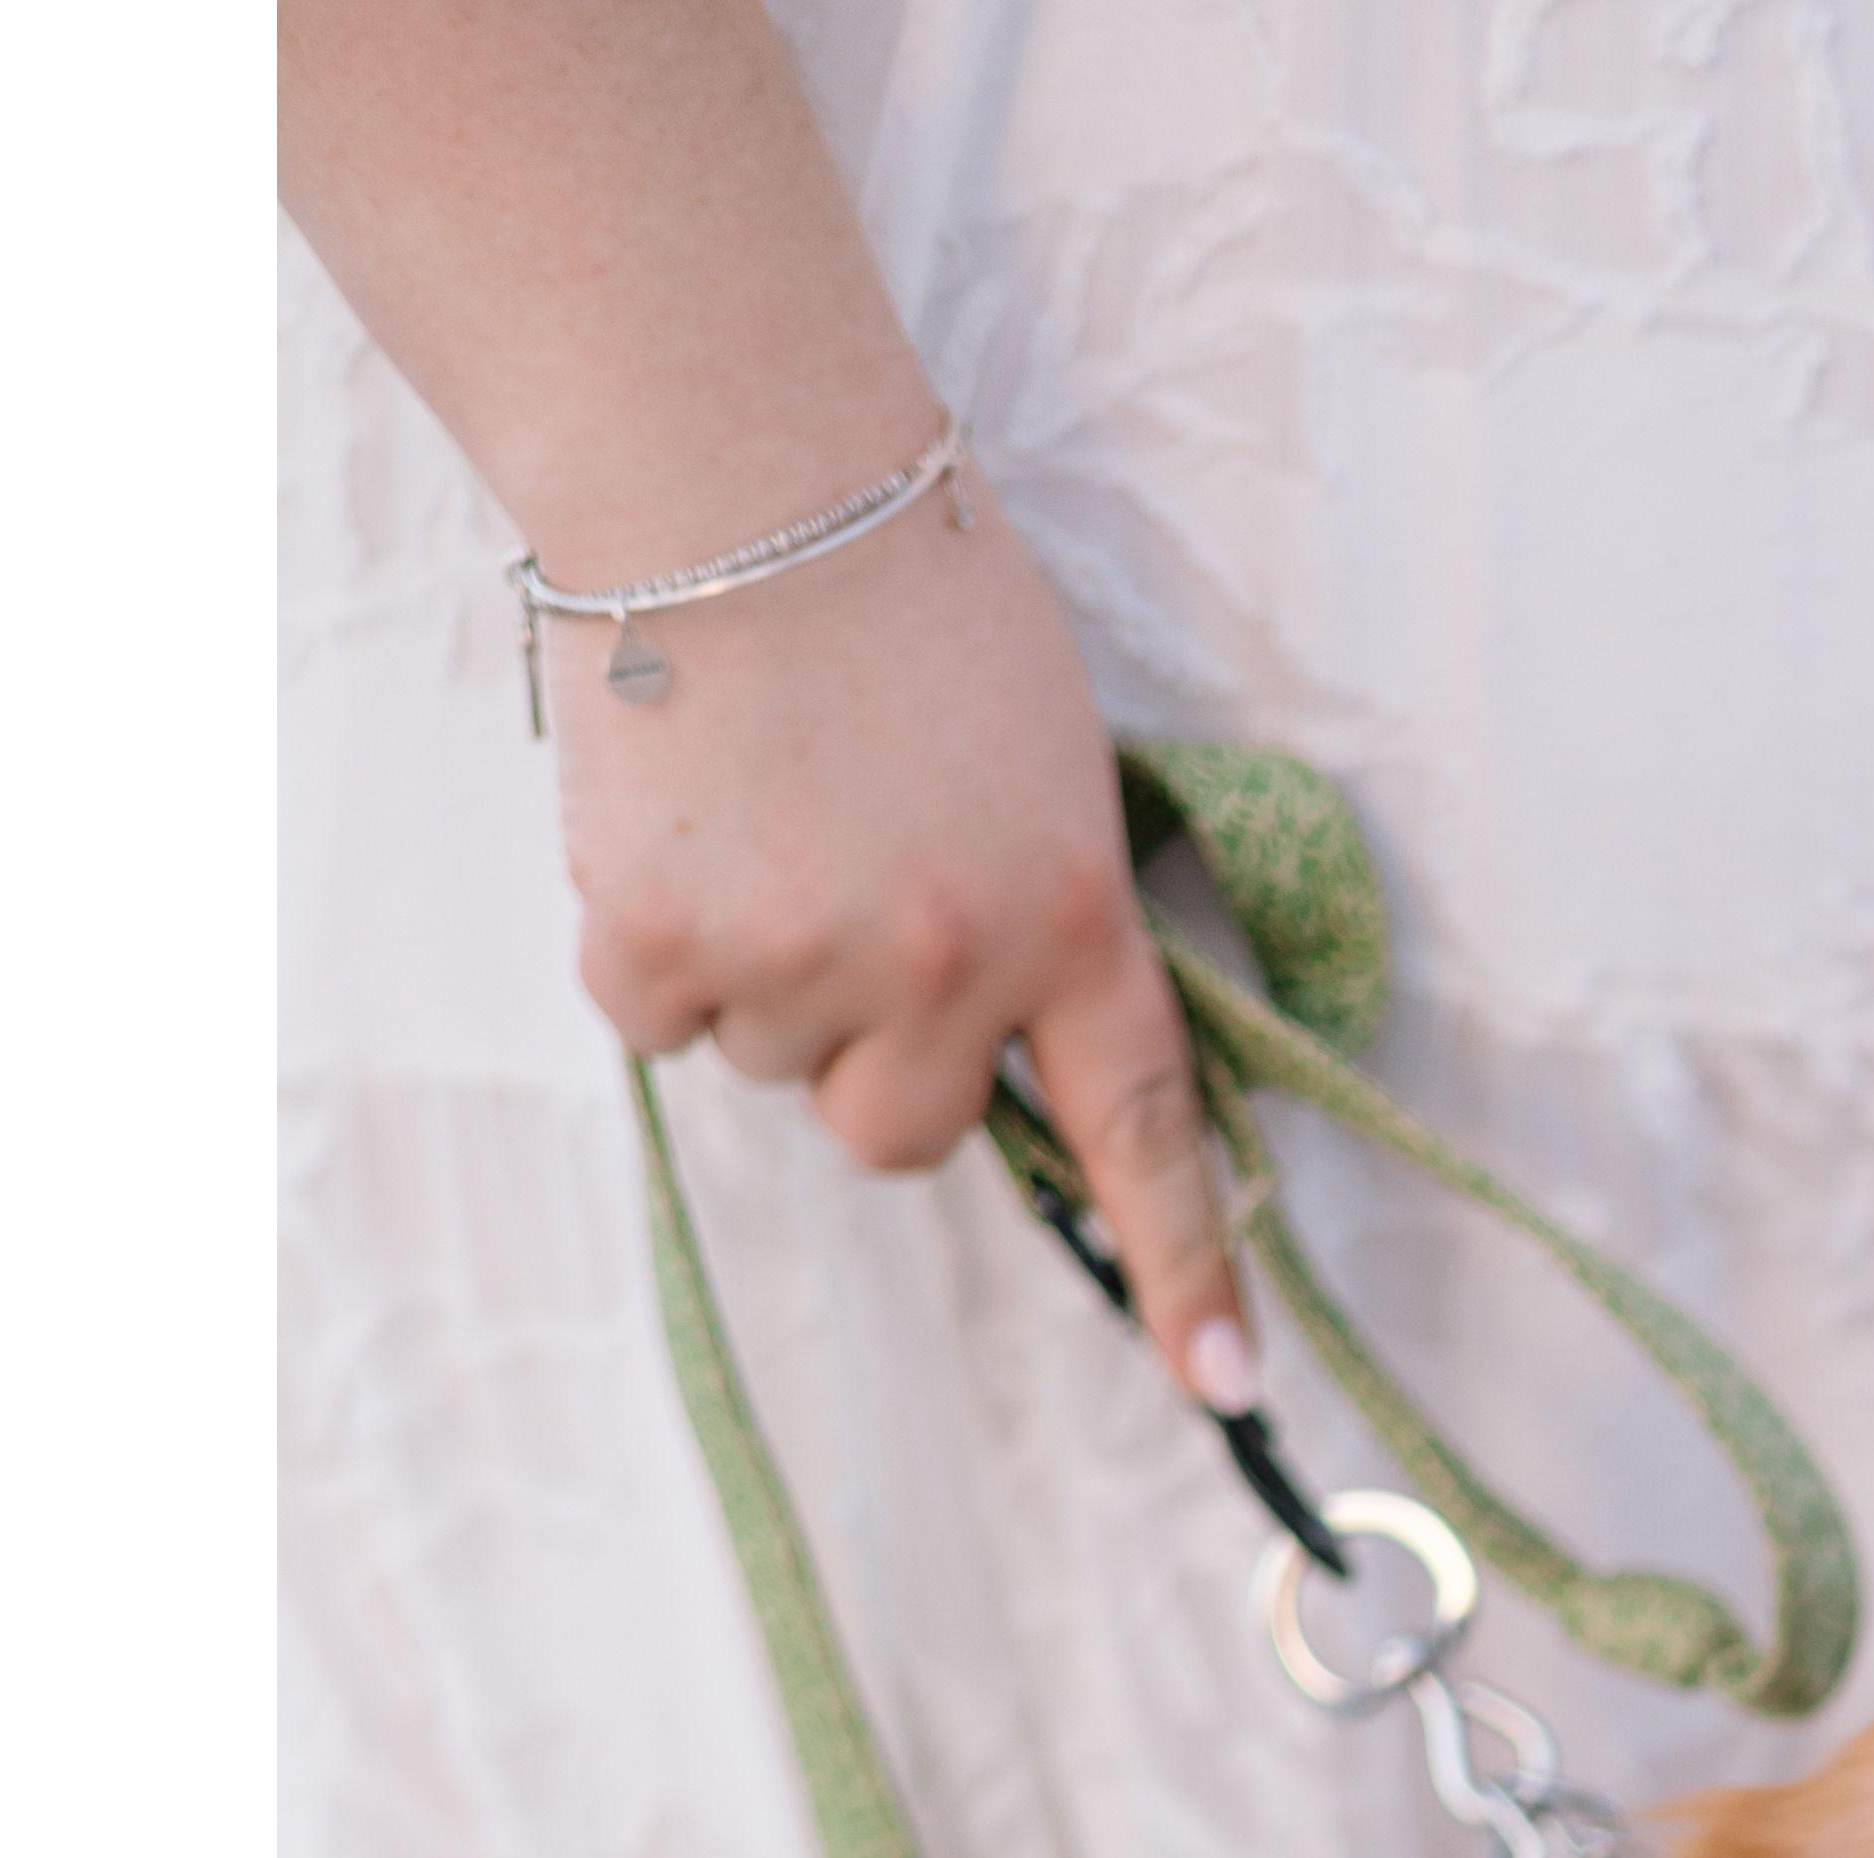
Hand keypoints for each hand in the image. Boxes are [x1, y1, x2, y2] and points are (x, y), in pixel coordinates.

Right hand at [556, 472, 1254, 1411]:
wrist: (732, 454)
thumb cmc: (898, 578)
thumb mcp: (1039, 751)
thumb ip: (1032, 910)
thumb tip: (986, 1042)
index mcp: (1067, 912)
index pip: (1138, 1130)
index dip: (1182, 1270)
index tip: (1226, 1386)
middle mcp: (948, 964)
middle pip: (898, 1132)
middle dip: (864, 1050)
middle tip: (837, 886)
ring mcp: (801, 961)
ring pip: (770, 1069)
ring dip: (755, 972)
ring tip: (755, 808)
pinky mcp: (658, 945)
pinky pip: (655, 1022)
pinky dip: (648, 940)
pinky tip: (671, 813)